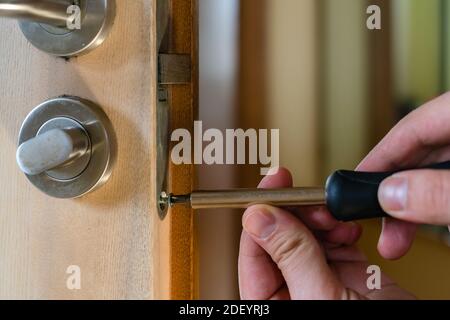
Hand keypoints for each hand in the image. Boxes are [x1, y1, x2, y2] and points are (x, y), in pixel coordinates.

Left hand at [238, 168, 414, 299]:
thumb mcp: (321, 298)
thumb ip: (291, 256)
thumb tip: (260, 217)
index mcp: (273, 305)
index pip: (253, 253)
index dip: (259, 216)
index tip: (270, 188)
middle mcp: (293, 291)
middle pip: (279, 239)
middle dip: (295, 215)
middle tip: (309, 201)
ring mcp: (320, 281)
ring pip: (307, 235)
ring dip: (319, 219)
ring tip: (332, 218)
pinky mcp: (348, 275)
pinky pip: (335, 241)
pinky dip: (341, 228)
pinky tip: (346, 228)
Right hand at [359, 92, 449, 258]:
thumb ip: (440, 193)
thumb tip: (392, 196)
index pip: (411, 128)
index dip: (379, 158)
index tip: (355, 184)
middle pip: (420, 154)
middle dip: (399, 195)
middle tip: (383, 226)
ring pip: (436, 171)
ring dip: (419, 204)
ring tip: (404, 236)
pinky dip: (441, 202)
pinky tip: (437, 221)